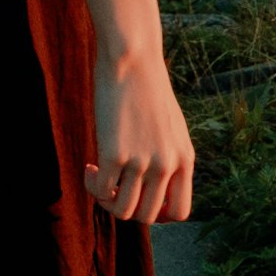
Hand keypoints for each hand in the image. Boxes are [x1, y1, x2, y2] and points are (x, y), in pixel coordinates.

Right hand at [87, 40, 195, 229]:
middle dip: (127, 208)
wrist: (133, 59)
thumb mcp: (170, 128)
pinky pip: (102, 190)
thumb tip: (152, 185)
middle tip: (115, 187)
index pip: (179, 212)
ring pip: (122, 210)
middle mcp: (167, 165)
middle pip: (147, 216)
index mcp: (185, 159)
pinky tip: (91, 167)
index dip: (158, 214)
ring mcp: (142, 161)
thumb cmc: (148, 90)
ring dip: (106, 201)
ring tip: (100, 178)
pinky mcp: (115, 154)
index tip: (140, 198)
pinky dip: (93, 186)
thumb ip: (168, 157)